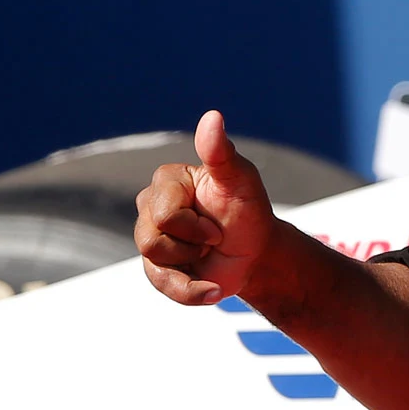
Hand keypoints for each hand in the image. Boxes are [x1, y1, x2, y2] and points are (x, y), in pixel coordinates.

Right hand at [135, 111, 276, 303]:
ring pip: (155, 263)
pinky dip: (194, 292)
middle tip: (215, 236)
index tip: (218, 223)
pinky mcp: (157, 268)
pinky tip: (213, 288)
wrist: (258, 252)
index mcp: (167, 182)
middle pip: (151, 240)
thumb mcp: (241, 181)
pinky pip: (164, 287)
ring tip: (210, 252)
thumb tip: (213, 117)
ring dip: (193, 264)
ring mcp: (151, 238)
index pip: (164, 215)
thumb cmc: (249, 210)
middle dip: (194, 244)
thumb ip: (221, 153)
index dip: (196, 226)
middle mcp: (150, 207)